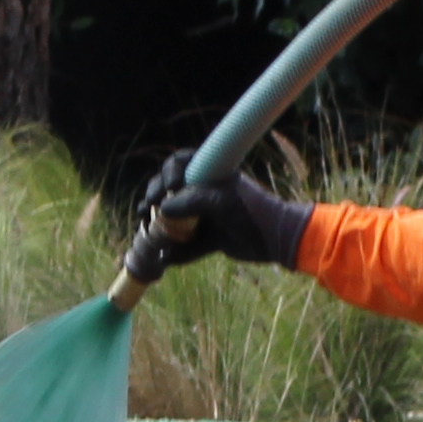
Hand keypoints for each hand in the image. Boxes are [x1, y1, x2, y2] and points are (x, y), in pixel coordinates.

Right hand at [133, 169, 308, 277]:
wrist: (276, 239)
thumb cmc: (250, 210)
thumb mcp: (218, 201)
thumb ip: (189, 202)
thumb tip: (162, 208)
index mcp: (210, 174)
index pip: (181, 163)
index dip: (169, 171)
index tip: (169, 185)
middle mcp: (205, 192)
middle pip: (171, 192)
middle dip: (156, 199)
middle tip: (148, 208)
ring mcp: (207, 216)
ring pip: (176, 219)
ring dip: (159, 226)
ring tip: (147, 231)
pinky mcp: (210, 239)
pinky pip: (187, 245)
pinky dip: (176, 252)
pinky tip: (163, 258)